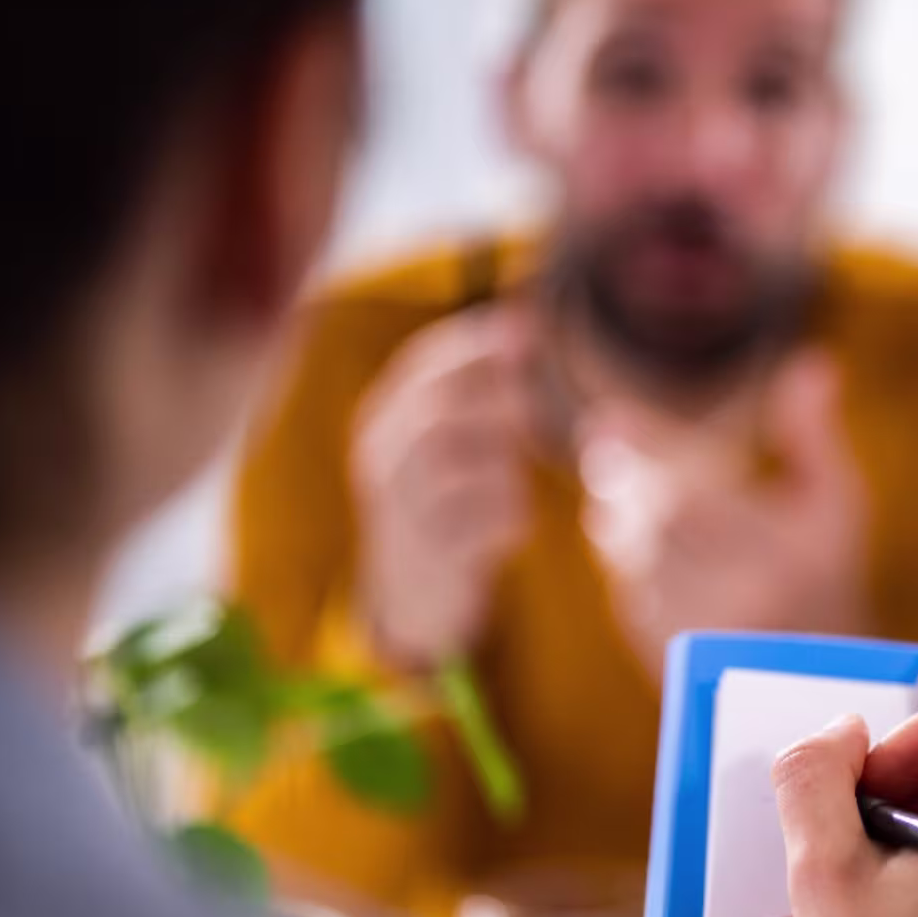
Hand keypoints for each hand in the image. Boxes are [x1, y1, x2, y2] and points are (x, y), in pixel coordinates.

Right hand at [352, 306, 535, 666]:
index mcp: (383, 420)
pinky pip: (490, 520)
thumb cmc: (446, 500)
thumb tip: (526, 321)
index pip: (424, 364)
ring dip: (504, 463)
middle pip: (439, 412)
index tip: (530, 325)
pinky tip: (514, 521)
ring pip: (464, 466)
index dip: (478, 341)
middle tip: (535, 402)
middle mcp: (382, 460)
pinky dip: (514, 514)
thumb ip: (474, 390)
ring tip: (512, 475)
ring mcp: (403, 511)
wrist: (413, 596)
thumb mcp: (444, 441)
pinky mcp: (433, 558)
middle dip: (497, 396)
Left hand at [581, 349, 868, 676]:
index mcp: (787, 558)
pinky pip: (628, 592)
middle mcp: (743, 602)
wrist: (816, 674)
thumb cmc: (824, 572)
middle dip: (625, 478)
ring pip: (634, 560)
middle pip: (654, 527)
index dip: (643, 455)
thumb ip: (812, 435)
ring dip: (618, 514)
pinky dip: (623, 556)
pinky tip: (636, 535)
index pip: (689, 498)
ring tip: (618, 479)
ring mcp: (703, 636)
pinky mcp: (669, 656)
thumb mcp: (834, 502)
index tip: (609, 419)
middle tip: (607, 439)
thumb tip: (812, 364)